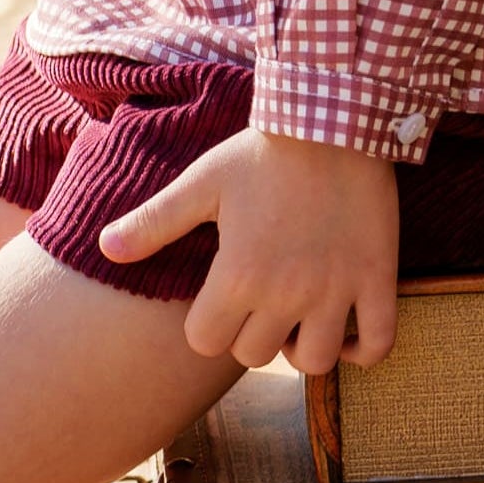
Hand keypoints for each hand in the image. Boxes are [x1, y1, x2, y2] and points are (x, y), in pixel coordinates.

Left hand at [98, 127, 400, 374]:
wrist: (334, 118)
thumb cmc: (262, 152)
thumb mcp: (202, 183)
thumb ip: (154, 221)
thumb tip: (105, 248)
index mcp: (239, 274)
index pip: (206, 343)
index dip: (207, 325)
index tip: (218, 301)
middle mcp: (287, 293)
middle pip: (255, 357)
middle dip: (250, 336)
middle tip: (258, 304)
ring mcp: (336, 290)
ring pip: (314, 363)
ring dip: (303, 348)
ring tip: (299, 316)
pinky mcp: (377, 279)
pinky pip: (377, 344)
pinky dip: (362, 350)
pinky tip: (345, 329)